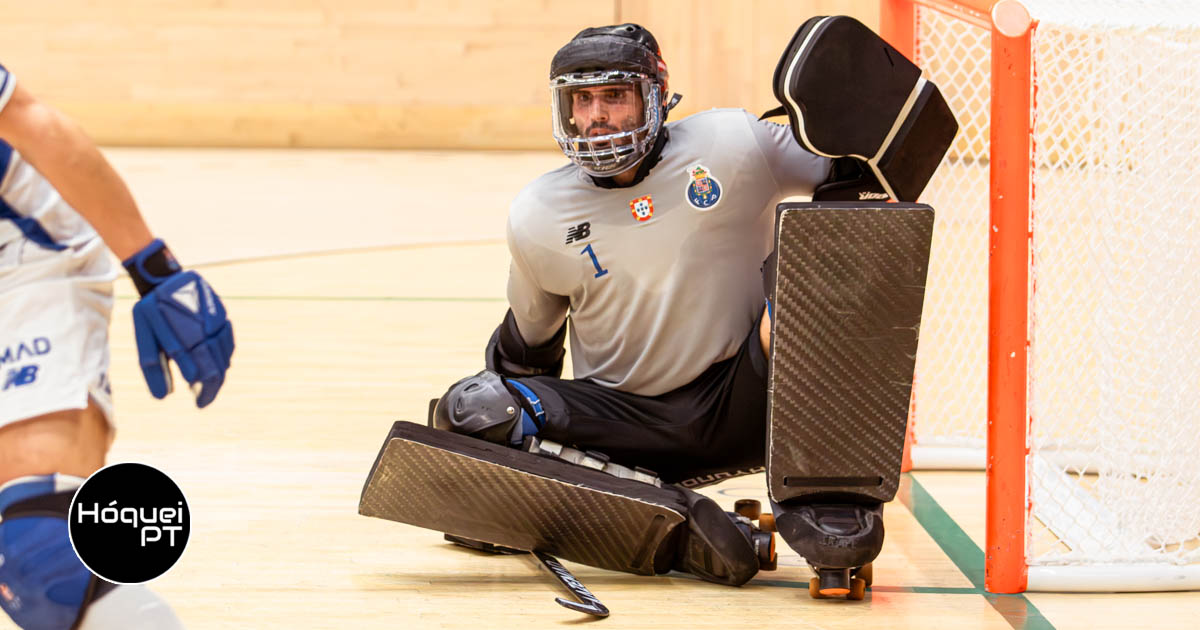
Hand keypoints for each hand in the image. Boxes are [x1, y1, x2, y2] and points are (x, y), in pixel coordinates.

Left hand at [124, 240, 233, 406]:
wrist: (164, 276)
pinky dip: (223, 355)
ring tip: (208, 383)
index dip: (205, 392)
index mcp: (186, 336)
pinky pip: (227, 340)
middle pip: (219, 367)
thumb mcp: (145, 338)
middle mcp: (207, 328)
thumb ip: (155, 368)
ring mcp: (218, 320)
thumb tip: (163, 398)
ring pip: (225, 354)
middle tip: (204, 399)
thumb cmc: (151, 311)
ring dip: (219, 372)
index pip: (205, 374)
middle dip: (214, 387)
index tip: (200, 404)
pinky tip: (215, 363)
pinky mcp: (222, 313)